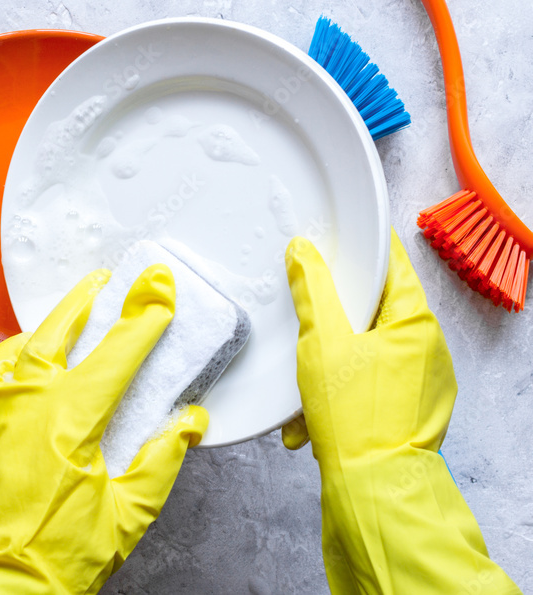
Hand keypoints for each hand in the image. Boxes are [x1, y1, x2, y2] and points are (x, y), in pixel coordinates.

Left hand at [0, 265, 207, 594]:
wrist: (9, 581)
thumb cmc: (64, 551)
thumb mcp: (132, 509)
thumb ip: (162, 456)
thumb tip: (187, 421)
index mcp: (68, 418)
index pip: (116, 353)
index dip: (143, 318)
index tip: (158, 291)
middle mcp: (24, 404)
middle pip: (56, 331)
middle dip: (85, 300)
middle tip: (104, 281)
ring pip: (15, 348)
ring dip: (43, 327)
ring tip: (64, 313)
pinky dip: (3, 362)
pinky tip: (17, 360)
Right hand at [280, 230, 454, 461]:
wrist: (372, 488)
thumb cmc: (355, 418)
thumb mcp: (321, 343)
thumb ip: (312, 291)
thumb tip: (303, 254)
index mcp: (416, 322)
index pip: (392, 264)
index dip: (362, 250)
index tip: (338, 243)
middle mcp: (429, 348)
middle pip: (376, 310)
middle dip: (335, 319)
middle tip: (308, 318)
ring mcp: (424, 382)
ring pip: (370, 350)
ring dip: (333, 362)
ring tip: (306, 386)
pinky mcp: (413, 410)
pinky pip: (373, 384)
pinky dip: (342, 392)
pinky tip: (313, 415)